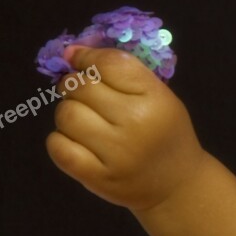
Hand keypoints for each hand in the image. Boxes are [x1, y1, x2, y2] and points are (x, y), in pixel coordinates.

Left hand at [46, 45, 205, 210]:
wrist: (177, 184)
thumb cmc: (167, 134)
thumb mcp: (161, 97)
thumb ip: (123, 73)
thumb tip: (71, 51)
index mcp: (156, 99)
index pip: (110, 64)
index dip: (87, 57)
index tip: (79, 59)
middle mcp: (136, 123)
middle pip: (82, 87)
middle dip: (77, 86)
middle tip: (88, 96)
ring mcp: (116, 152)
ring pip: (67, 114)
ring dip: (70, 113)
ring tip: (86, 121)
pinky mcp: (97, 176)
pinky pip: (58, 146)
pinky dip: (60, 140)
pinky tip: (77, 141)